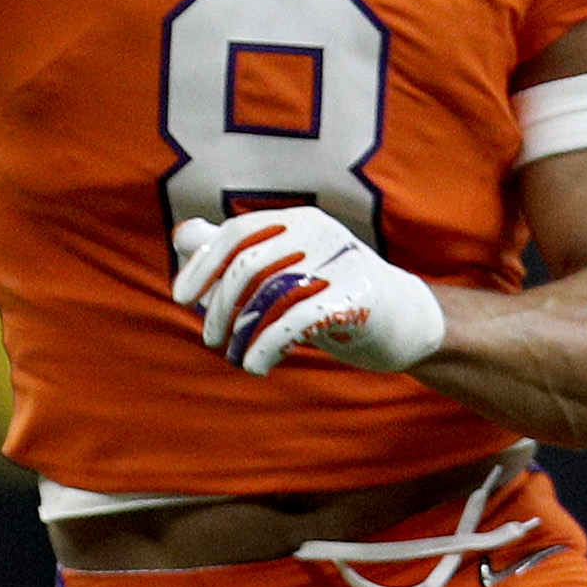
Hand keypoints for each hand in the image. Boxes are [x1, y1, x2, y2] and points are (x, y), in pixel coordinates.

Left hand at [170, 209, 445, 376]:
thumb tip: (182, 234)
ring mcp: (343, 262)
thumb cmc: (332, 295)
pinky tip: (256, 366)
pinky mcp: (361, 296)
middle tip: (212, 339)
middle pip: (250, 266)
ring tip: (235, 358)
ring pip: (272, 293)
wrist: (406, 321)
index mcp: (297, 221)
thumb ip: (234, 252)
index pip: (236, 235)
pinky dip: (268, 344)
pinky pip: (300, 318)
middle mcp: (320, 233)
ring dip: (243, 331)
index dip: (203, 265)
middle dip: (220, 305)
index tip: (179, 298)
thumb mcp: (283, 271)